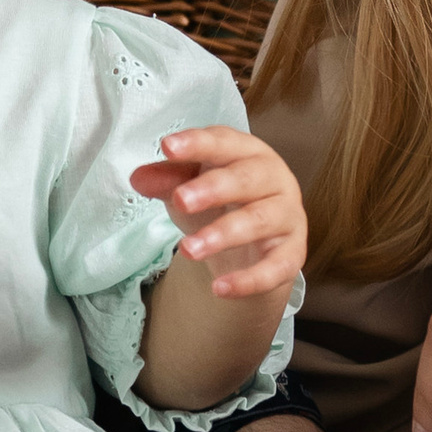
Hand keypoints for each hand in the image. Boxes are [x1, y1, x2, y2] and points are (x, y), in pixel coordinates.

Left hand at [131, 125, 306, 304]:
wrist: (253, 248)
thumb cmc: (221, 203)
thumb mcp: (190, 188)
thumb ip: (167, 180)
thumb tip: (139, 178)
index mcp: (248, 153)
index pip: (223, 142)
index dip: (197, 144)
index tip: (167, 147)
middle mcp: (275, 179)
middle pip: (246, 179)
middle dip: (213, 188)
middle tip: (180, 200)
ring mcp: (288, 216)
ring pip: (260, 221)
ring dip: (223, 234)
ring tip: (187, 249)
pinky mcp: (293, 253)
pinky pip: (276, 267)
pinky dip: (249, 280)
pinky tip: (219, 289)